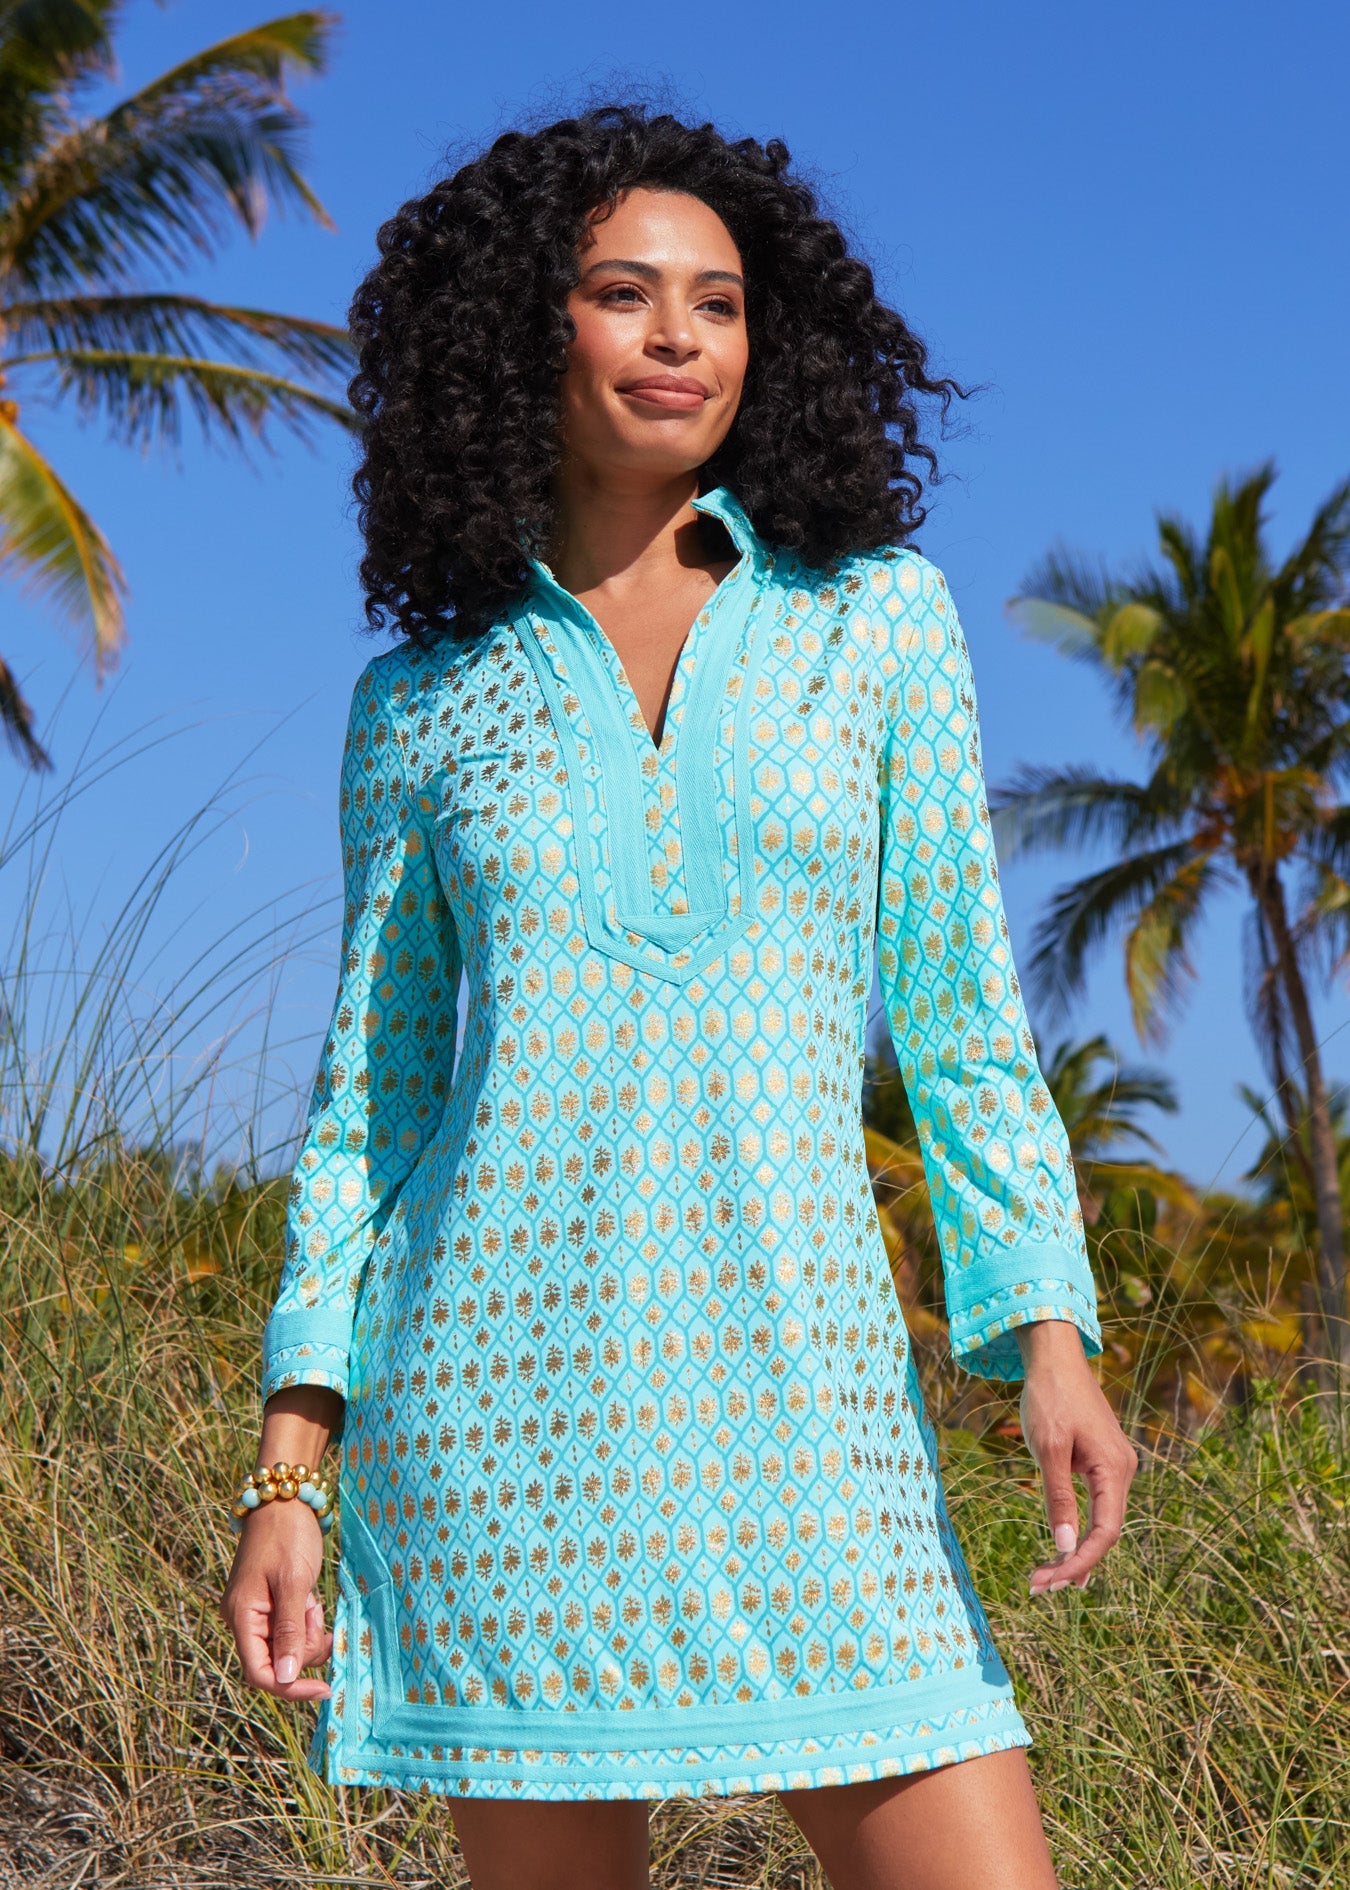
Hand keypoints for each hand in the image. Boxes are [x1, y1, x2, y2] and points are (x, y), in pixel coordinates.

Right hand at [219, 1499, 332, 1698]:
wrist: (285, 1500)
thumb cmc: (287, 1536)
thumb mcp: (293, 1582)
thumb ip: (289, 1630)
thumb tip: (286, 1678)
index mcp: (241, 1617)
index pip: (260, 1673)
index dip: (290, 1687)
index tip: (324, 1688)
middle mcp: (243, 1620)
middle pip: (277, 1661)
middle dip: (304, 1647)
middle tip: (317, 1613)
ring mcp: (256, 1613)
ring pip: (287, 1647)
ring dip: (307, 1632)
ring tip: (312, 1599)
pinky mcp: (270, 1605)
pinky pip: (290, 1629)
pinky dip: (306, 1621)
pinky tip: (310, 1599)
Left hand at [1015, 1319, 1137, 1596]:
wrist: (1055, 1359)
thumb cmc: (1050, 1398)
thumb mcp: (1048, 1448)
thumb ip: (1059, 1498)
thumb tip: (1067, 1547)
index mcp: (1116, 1469)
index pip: (1106, 1532)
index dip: (1081, 1561)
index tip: (1051, 1580)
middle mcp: (1124, 1472)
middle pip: (1105, 1532)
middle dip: (1074, 1562)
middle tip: (1037, 1586)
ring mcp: (1115, 1468)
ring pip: (1101, 1522)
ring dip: (1075, 1551)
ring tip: (1045, 1579)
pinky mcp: (1102, 1463)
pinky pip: (1097, 1506)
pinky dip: (1079, 1530)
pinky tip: (1064, 1553)